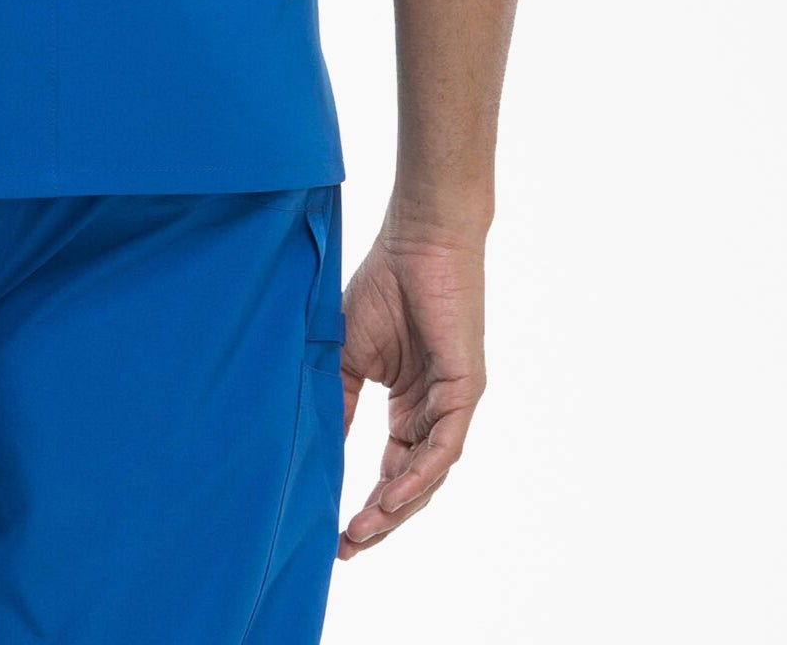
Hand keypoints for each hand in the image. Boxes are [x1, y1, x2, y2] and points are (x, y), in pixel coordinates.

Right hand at [336, 220, 486, 557]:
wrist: (416, 240)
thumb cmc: (384, 285)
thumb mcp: (348, 354)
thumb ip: (341, 402)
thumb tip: (320, 450)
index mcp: (409, 405)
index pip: (391, 468)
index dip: (367, 503)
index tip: (335, 533)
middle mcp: (434, 412)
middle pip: (410, 482)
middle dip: (380, 518)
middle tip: (347, 547)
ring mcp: (452, 403)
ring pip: (429, 473)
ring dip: (396, 506)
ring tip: (362, 531)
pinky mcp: (466, 390)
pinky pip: (444, 446)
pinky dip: (419, 474)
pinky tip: (392, 496)